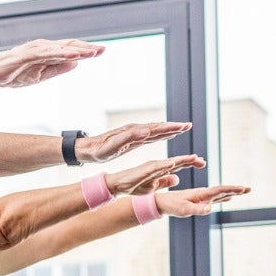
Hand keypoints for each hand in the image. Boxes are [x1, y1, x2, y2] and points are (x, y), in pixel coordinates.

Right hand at [0, 39, 104, 87]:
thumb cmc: (12, 74)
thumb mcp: (40, 75)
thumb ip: (57, 68)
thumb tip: (76, 63)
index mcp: (46, 52)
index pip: (69, 49)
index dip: (85, 50)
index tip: (101, 52)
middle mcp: (42, 47)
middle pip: (68, 46)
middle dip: (86, 48)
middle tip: (104, 50)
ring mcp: (34, 50)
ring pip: (60, 48)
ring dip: (77, 50)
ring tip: (93, 52)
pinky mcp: (26, 55)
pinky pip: (47, 54)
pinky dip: (62, 53)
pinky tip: (74, 55)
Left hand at [77, 122, 192, 163]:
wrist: (87, 149)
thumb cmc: (99, 150)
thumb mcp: (112, 147)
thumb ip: (129, 138)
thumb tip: (145, 130)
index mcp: (133, 132)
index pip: (156, 129)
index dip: (170, 128)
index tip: (184, 126)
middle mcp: (135, 131)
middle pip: (158, 128)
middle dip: (173, 127)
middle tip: (188, 125)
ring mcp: (134, 135)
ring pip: (155, 131)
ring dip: (168, 130)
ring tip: (181, 128)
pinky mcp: (131, 140)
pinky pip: (149, 136)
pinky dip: (159, 134)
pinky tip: (164, 134)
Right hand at [106, 155, 204, 194]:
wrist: (118, 185)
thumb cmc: (134, 185)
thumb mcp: (153, 185)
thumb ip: (165, 181)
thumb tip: (177, 179)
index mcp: (161, 169)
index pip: (179, 164)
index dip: (191, 163)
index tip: (203, 162)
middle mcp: (157, 166)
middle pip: (177, 162)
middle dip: (190, 161)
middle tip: (203, 160)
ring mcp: (150, 167)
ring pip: (169, 163)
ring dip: (181, 160)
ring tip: (193, 158)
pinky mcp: (142, 171)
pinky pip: (155, 168)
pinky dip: (164, 165)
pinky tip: (172, 163)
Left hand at [155, 185, 250, 216]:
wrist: (160, 202)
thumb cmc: (171, 206)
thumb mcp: (184, 210)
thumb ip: (197, 209)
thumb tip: (211, 209)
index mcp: (201, 194)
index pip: (219, 190)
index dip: (231, 189)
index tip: (243, 188)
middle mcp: (202, 194)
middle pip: (222, 191)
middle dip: (236, 190)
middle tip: (249, 189)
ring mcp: (201, 197)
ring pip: (219, 194)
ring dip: (231, 193)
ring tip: (243, 191)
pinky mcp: (198, 201)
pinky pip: (214, 198)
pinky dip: (223, 197)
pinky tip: (228, 199)